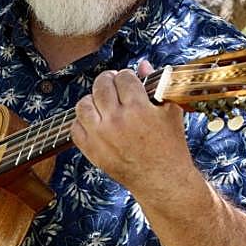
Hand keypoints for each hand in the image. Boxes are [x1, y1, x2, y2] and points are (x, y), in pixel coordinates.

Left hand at [71, 61, 201, 202]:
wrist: (162, 180)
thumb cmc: (170, 146)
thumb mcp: (170, 111)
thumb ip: (156, 84)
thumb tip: (143, 64)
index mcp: (138, 108)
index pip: (123, 77)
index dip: (127, 76)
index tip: (129, 82)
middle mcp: (116, 120)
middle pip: (101, 85)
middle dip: (108, 81)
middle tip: (113, 85)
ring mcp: (101, 136)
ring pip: (83, 104)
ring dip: (92, 99)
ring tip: (101, 103)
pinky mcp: (92, 151)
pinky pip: (75, 127)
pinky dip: (82, 122)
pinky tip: (94, 122)